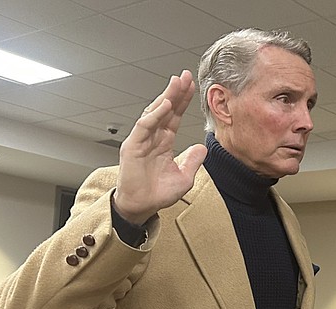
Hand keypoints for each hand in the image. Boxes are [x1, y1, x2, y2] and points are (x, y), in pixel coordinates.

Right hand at [113, 70, 207, 224]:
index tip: (192, 86)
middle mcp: (152, 137)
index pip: (174, 116)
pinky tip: (165, 105)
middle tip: (185, 75)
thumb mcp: (184, 177)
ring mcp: (142, 139)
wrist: (142, 206)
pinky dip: (155, 115)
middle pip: (165, 109)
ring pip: (154, 113)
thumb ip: (193, 160)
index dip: (183, 101)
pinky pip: (144, 126)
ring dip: (166, 97)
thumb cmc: (158, 193)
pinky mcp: (133, 146)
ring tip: (176, 83)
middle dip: (175, 92)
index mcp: (164, 141)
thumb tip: (202, 147)